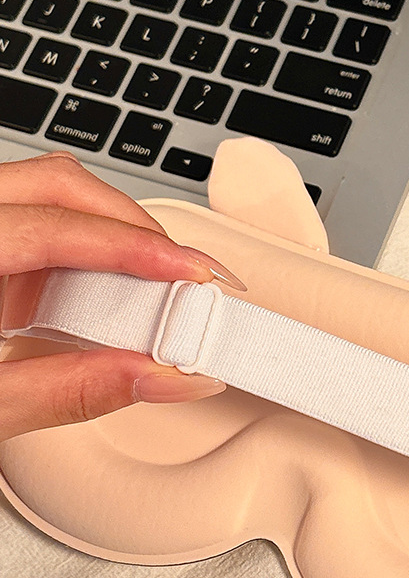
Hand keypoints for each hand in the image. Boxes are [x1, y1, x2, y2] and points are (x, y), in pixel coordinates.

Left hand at [0, 152, 243, 441]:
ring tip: (163, 287)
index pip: (53, 226)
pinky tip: (112, 287)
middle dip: (141, 229)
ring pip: (54, 189)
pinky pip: (41, 216)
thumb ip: (69, 392)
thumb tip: (164, 379)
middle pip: (63, 185)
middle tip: (195, 282)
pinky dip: (88, 247)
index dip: (136, 247)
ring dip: (118, 232)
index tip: (197, 276)